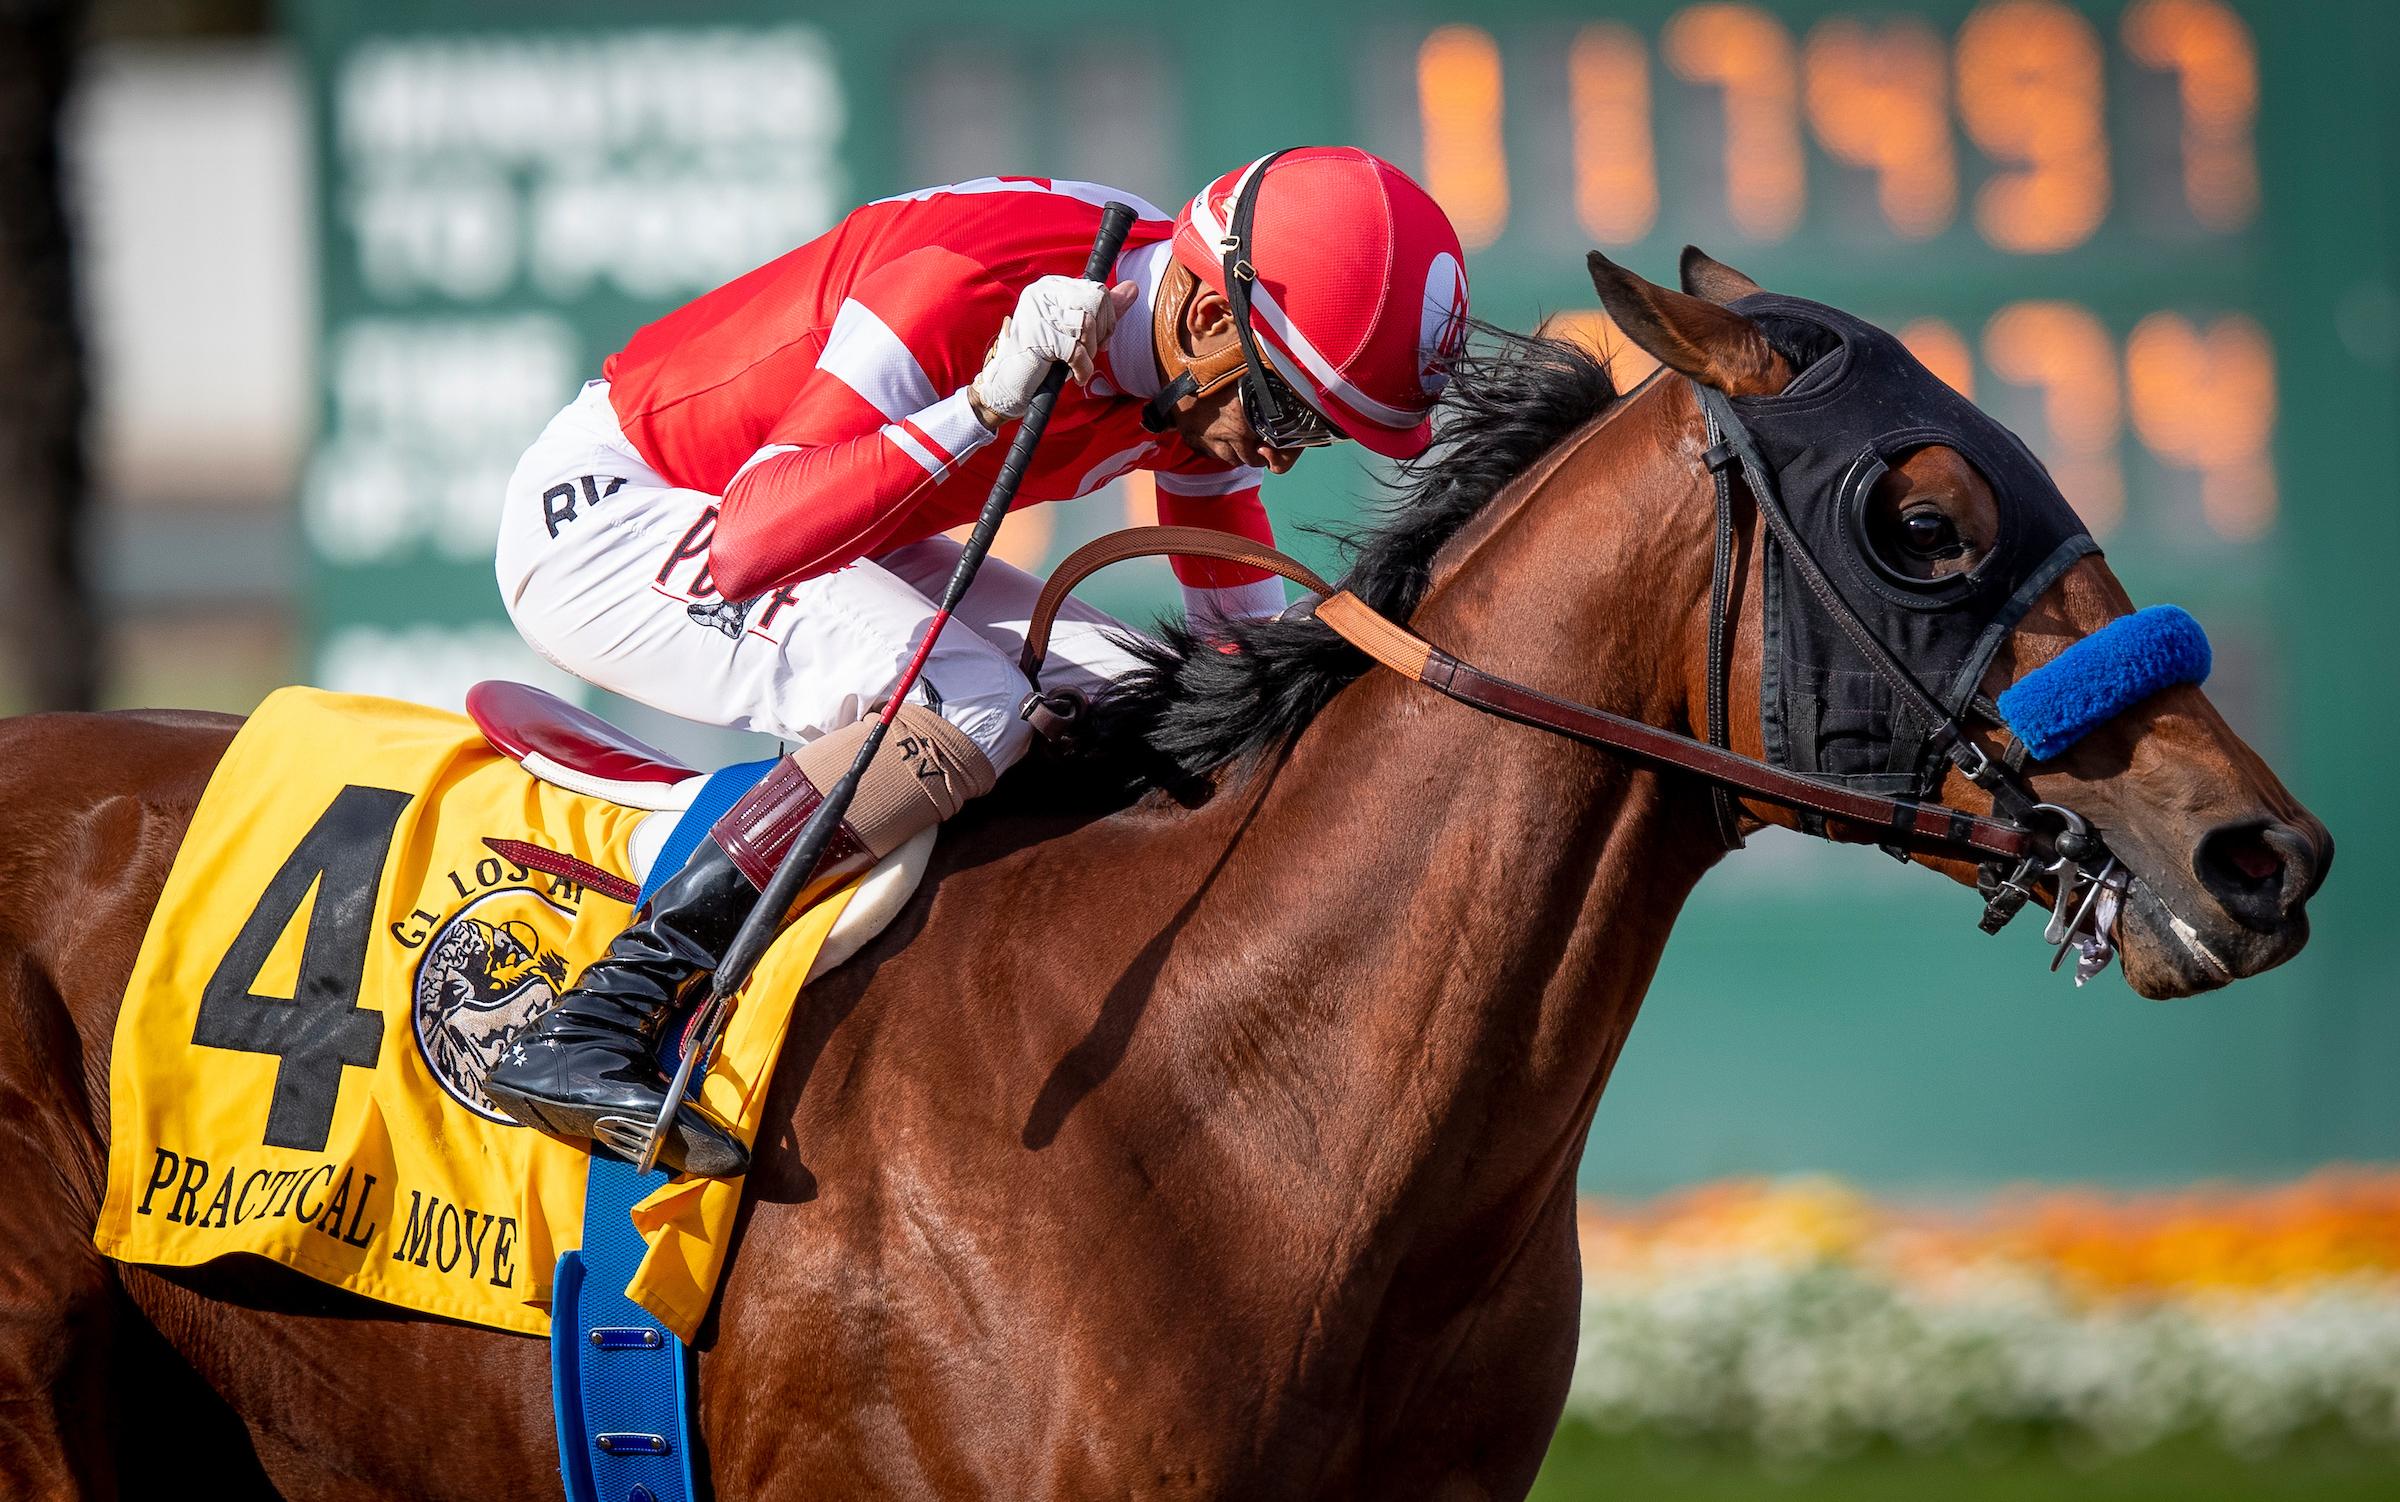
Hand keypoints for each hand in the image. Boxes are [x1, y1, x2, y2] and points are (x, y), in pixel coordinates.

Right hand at [970, 277, 1139, 425]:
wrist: (1008, 388)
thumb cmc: (1043, 360)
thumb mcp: (1077, 332)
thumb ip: (1104, 310)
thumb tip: (1133, 287)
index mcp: (1051, 286)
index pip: (1096, 289)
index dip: (1107, 318)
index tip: (1098, 339)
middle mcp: (1041, 293)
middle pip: (1095, 300)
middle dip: (1101, 332)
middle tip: (1089, 352)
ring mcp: (1037, 313)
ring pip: (1087, 323)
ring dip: (1090, 351)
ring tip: (1077, 363)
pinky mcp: (1037, 337)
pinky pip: (1076, 349)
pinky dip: (1082, 367)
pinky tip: (1076, 375)